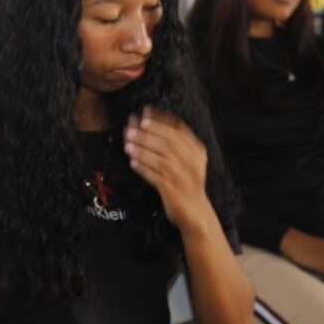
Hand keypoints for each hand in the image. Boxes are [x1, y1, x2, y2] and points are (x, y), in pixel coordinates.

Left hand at [123, 106, 209, 232]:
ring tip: (127, 144)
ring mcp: (183, 178)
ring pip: (162, 160)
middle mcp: (192, 163)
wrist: (196, 211)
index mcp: (196, 152)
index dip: (161, 120)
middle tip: (131, 126)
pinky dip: (144, 169)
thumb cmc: (185, 181)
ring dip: (142, 150)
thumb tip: (144, 121)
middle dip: (148, 133)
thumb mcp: (186, 159)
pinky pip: (156, 178)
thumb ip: (172, 142)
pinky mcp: (173, 192)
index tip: (145, 112)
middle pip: (169, 143)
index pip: (179, 131)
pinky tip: (132, 163)